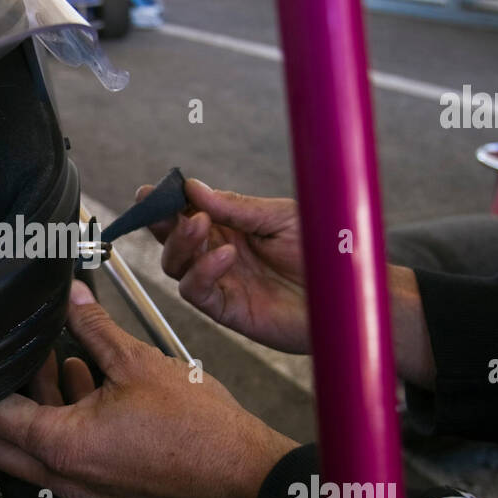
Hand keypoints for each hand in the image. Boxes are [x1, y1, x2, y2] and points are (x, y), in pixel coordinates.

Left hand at [0, 281, 298, 497]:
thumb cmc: (195, 426)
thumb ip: (94, 327)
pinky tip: (82, 378)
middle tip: (9, 361)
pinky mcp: (101, 484)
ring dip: (31, 408)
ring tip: (50, 358)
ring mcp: (80, 486)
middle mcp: (61, 475)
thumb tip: (70, 297)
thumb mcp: (137, 362)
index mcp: (61, 445)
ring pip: (28, 450)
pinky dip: (59, 421)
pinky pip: (60, 454)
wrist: (238, 470)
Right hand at [140, 178, 435, 388]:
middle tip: (170, 209)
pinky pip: (197, 292)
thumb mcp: (281, 217)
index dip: (164, 204)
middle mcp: (219, 254)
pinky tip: (225, 255)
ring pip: (176, 266)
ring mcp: (222, 282)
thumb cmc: (324, 252)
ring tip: (199, 224)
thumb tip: (193, 188)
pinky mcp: (228, 310)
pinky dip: (202, 272)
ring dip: (180, 244)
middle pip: (172, 240)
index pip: (185, 214)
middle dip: (162, 223)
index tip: (149, 192)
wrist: (349, 294)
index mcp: (230, 227)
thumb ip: (236, 206)